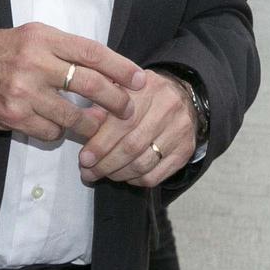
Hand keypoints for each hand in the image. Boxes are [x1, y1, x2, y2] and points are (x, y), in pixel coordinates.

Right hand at [0, 22, 146, 140]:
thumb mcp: (30, 36)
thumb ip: (64, 50)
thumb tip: (105, 70)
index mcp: (42, 37)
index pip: (92, 52)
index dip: (121, 68)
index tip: (139, 80)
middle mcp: (34, 63)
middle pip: (89, 84)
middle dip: (116, 100)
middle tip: (128, 109)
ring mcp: (23, 92)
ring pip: (73, 115)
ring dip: (91, 124)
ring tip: (97, 124)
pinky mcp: (13, 116)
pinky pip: (50, 131)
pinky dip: (58, 132)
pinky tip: (55, 125)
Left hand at [78, 69, 194, 187]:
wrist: (181, 96)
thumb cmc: (144, 96)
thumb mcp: (122, 89)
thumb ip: (103, 105)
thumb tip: (84, 124)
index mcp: (148, 89)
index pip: (122, 123)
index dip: (100, 145)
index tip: (84, 159)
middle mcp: (168, 109)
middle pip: (132, 147)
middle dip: (105, 164)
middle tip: (89, 172)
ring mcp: (179, 131)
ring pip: (143, 164)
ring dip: (118, 174)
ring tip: (103, 174)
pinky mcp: (185, 151)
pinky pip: (155, 176)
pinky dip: (135, 180)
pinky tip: (124, 175)